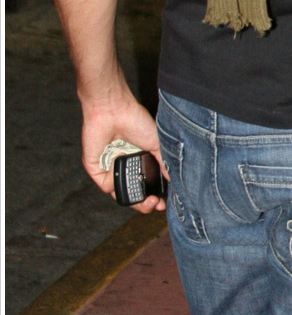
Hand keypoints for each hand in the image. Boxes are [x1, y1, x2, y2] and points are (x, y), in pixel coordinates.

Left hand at [82, 91, 166, 213]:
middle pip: (132, 193)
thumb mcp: (156, 144)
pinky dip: (116, 183)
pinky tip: (125, 172)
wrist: (114, 110)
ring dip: (133, 199)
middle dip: (143, 203)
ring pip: (119, 193)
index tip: (162, 202)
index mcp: (137, 161)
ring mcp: (109, 169)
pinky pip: (106, 185)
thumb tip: (173, 180)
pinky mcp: (95, 169)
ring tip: (146, 200)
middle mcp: (123, 167)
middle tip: (155, 203)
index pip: (143, 185)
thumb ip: (163, 163)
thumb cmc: (135, 121)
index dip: (152, 196)